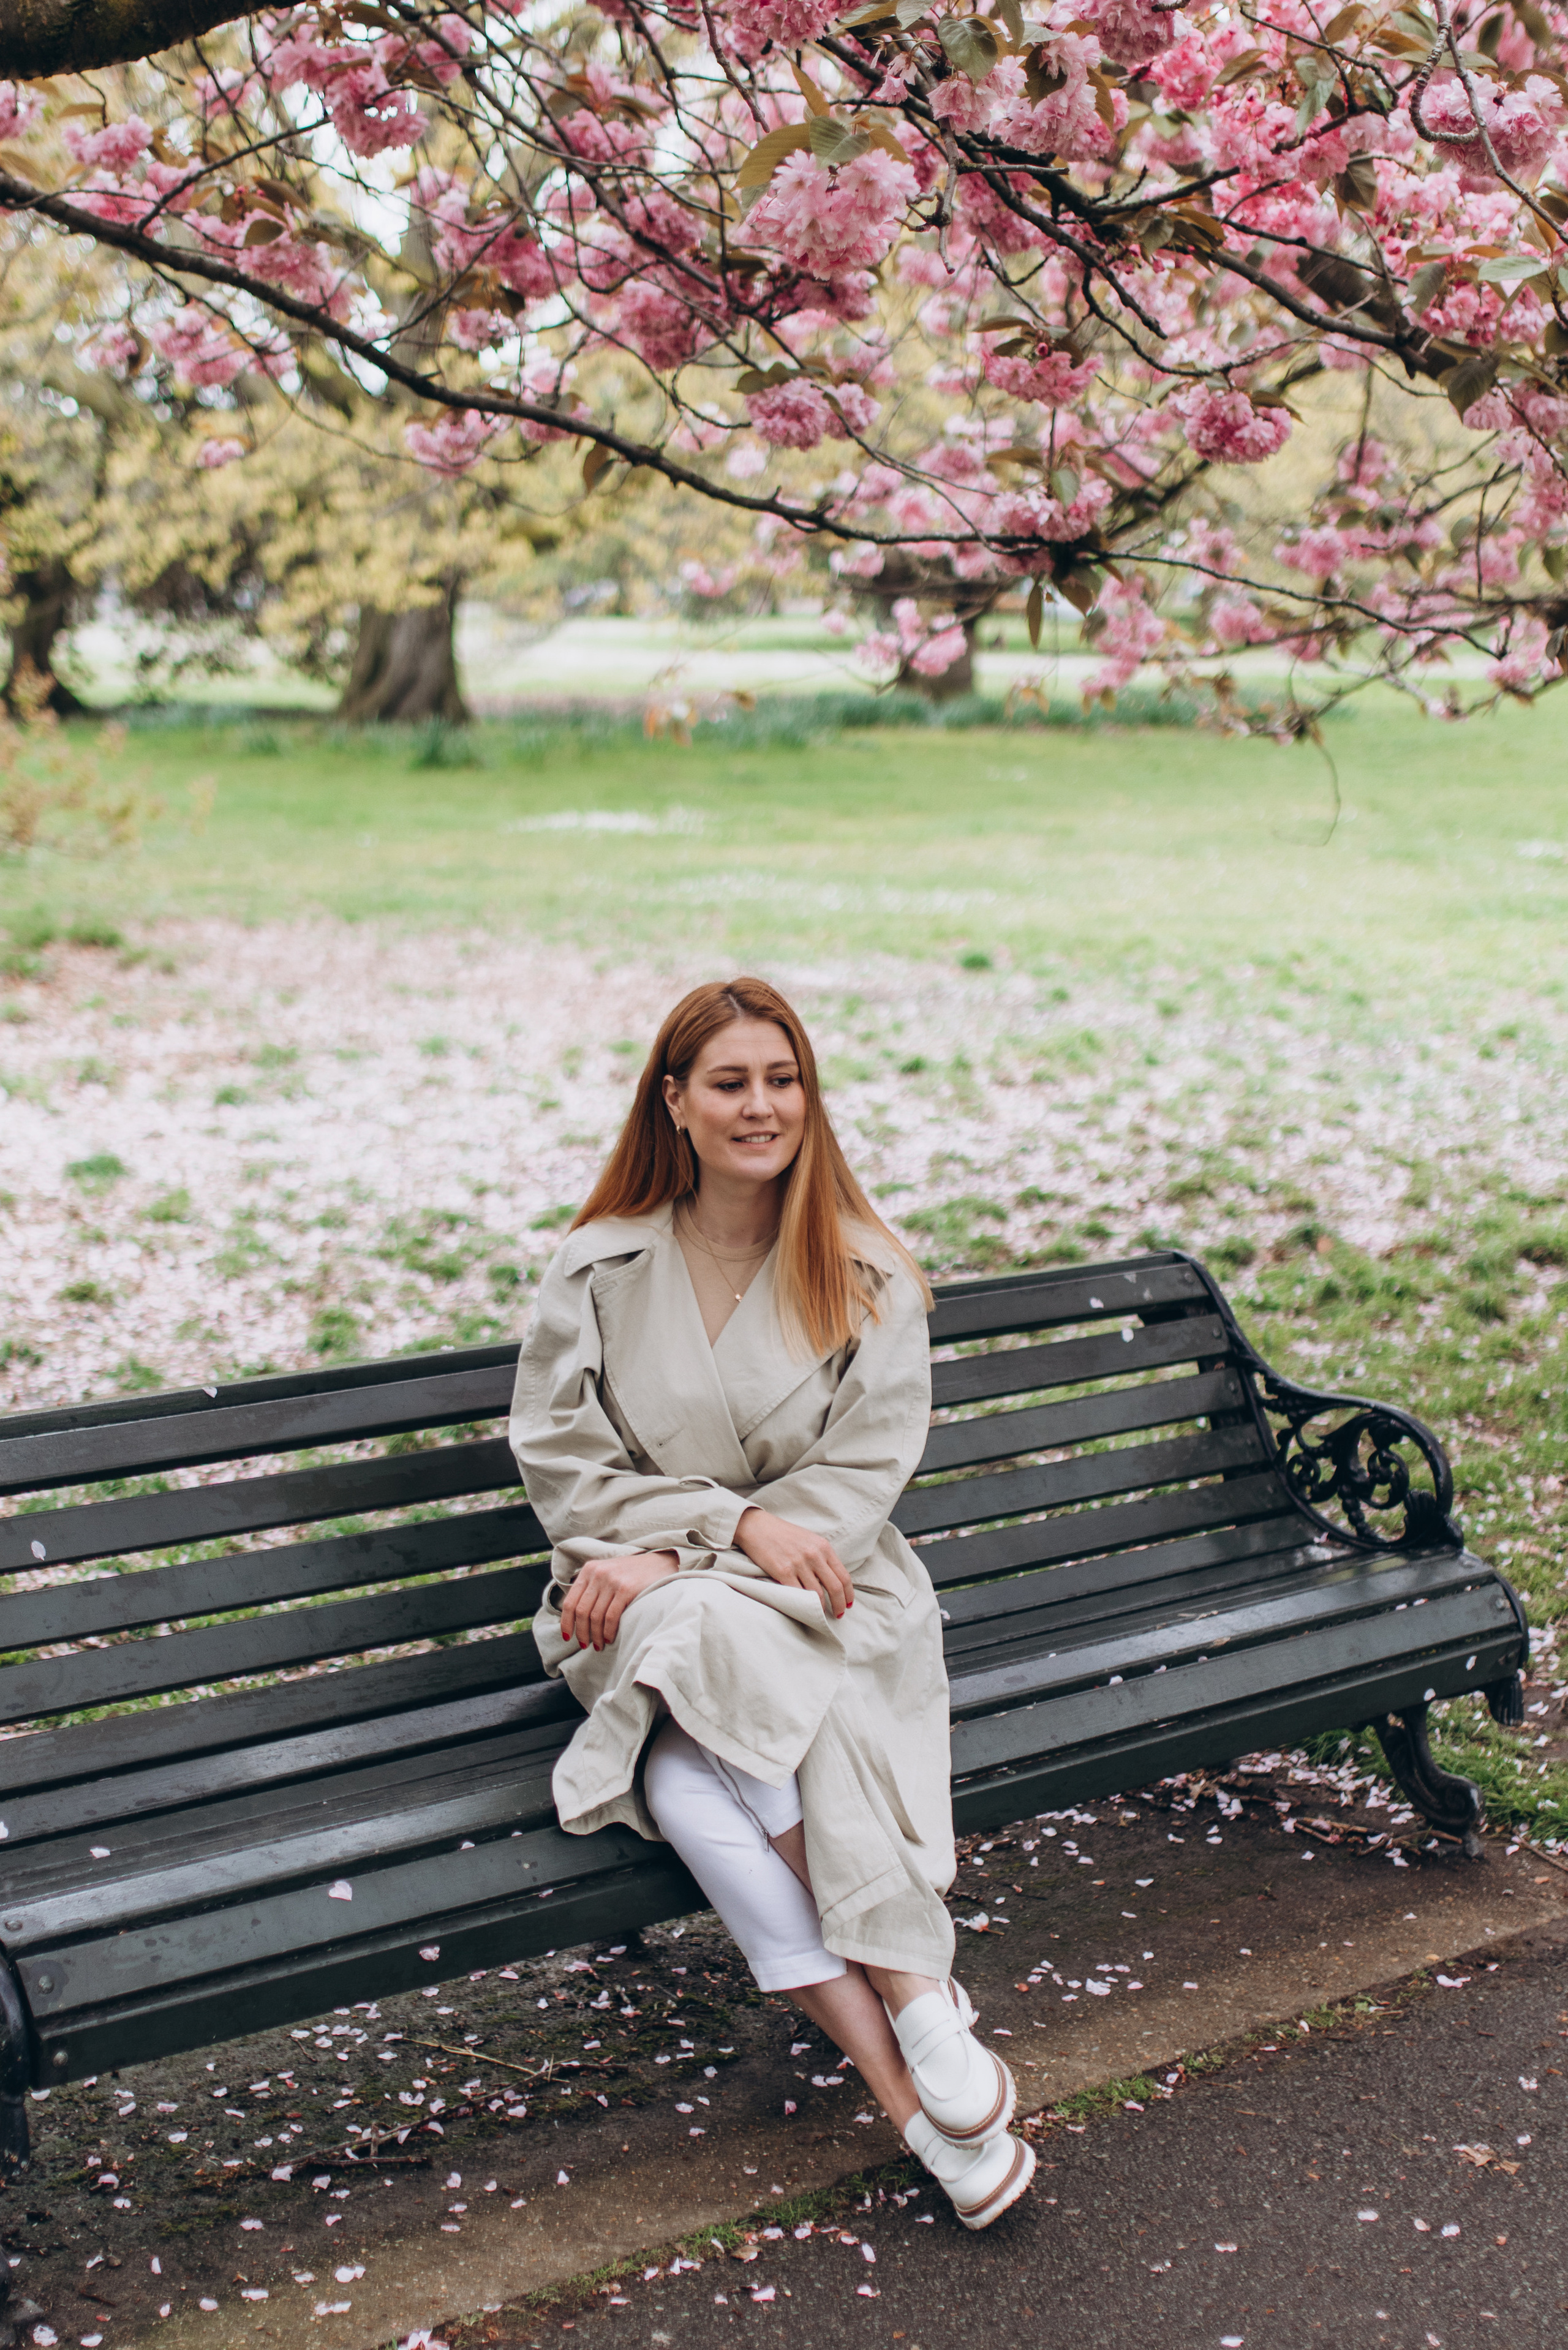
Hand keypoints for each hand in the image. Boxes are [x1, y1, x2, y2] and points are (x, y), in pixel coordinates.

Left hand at [559, 1551, 676, 1651]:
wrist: (660, 1563)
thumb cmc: (632, 1574)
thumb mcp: (607, 1573)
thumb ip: (591, 1588)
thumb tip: (575, 1617)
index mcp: (589, 1570)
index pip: (570, 1601)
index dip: (566, 1623)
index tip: (567, 1637)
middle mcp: (598, 1573)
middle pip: (581, 1611)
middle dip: (581, 1632)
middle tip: (585, 1645)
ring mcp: (612, 1580)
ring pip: (595, 1616)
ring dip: (595, 1636)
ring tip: (599, 1646)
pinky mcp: (626, 1589)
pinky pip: (611, 1617)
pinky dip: (608, 1632)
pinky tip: (609, 1638)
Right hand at [734, 1507, 853, 1619]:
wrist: (757, 1527)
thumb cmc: (783, 1534)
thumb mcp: (809, 1540)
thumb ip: (822, 1557)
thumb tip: (832, 1580)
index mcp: (823, 1547)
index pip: (843, 1576)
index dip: (848, 1594)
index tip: (848, 1604)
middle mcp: (814, 1555)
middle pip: (835, 1587)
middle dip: (839, 1605)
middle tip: (839, 1615)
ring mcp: (798, 1564)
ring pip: (817, 1594)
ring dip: (821, 1609)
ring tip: (820, 1615)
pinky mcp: (782, 1572)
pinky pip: (798, 1595)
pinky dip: (803, 1606)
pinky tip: (804, 1610)